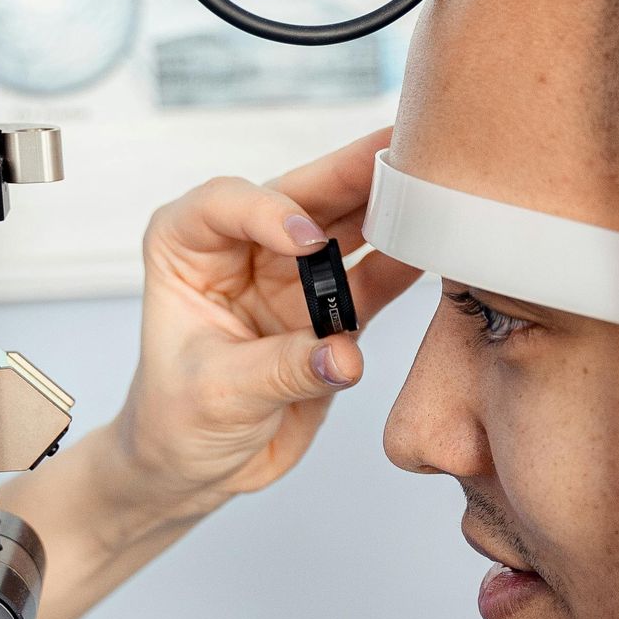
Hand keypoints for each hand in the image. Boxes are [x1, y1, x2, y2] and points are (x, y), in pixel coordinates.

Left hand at [104, 125, 418, 533]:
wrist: (198, 468)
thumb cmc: (176, 420)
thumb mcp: (218, 395)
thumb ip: (282, 369)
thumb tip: (343, 357)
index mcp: (187, 247)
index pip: (226, 203)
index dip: (270, 211)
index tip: (307, 240)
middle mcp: (243, 248)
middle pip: (300, 196)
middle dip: (350, 174)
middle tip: (401, 149)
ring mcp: (292, 276)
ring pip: (346, 226)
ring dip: (389, 209)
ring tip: (436, 187)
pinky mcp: (333, 311)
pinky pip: (376, 276)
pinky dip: (407, 262)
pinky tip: (442, 244)